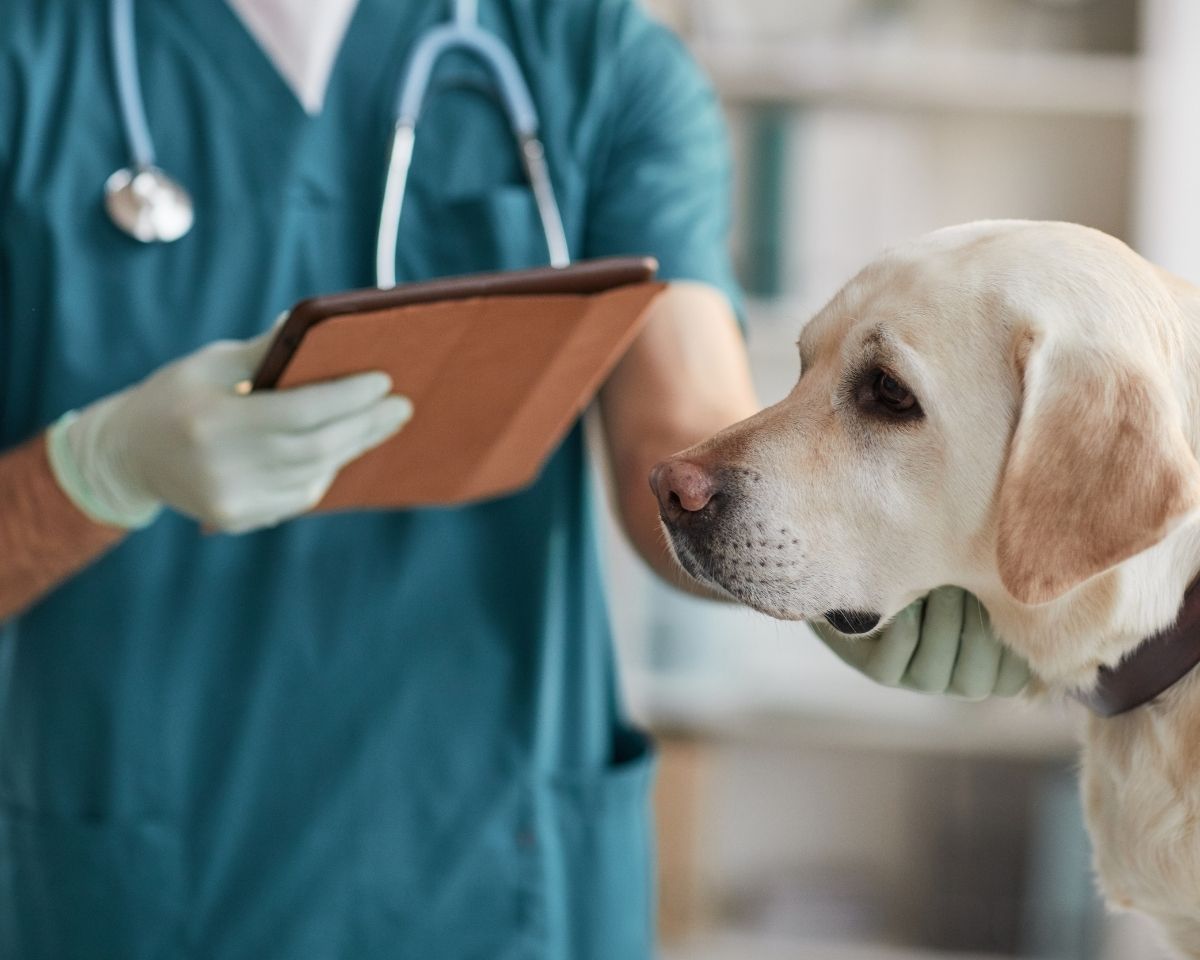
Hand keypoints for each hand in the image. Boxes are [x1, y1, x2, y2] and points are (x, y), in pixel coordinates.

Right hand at [47, 332, 412, 532]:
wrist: (127, 455)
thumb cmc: (176, 395)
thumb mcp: (211, 363)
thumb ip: (267, 349)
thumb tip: (321, 321)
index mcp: (212, 420)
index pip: (299, 411)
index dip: (348, 397)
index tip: (384, 381)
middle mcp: (221, 467)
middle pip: (315, 447)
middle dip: (365, 425)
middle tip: (401, 405)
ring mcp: (229, 500)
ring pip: (313, 475)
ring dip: (353, 447)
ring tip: (382, 423)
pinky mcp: (237, 519)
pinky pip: (299, 496)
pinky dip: (326, 470)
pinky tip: (344, 448)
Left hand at [811, 586, 1030, 699]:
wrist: (878, 569)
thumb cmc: (945, 568)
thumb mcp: (981, 576)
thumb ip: (1008, 587)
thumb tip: (1044, 573)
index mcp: (992, 665)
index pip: (1013, 678)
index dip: (1011, 643)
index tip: (1009, 596)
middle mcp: (956, 681)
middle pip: (974, 681)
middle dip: (975, 629)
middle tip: (969, 582)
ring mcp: (916, 679)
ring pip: (933, 674)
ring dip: (940, 625)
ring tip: (938, 583)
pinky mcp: (880, 671)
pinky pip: (894, 663)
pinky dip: (905, 630)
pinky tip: (906, 600)